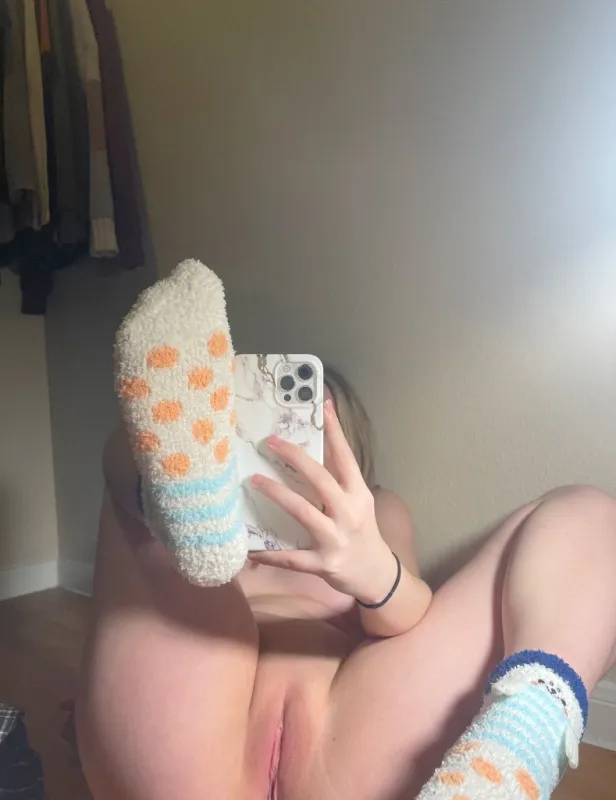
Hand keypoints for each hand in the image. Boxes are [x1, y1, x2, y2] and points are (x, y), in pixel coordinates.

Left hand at [248, 400, 398, 603]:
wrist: (376, 575)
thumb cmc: (363, 532)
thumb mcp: (358, 502)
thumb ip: (339, 480)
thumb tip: (314, 452)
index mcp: (358, 494)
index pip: (346, 458)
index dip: (335, 431)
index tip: (324, 406)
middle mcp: (349, 513)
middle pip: (321, 480)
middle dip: (295, 458)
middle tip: (271, 442)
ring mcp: (336, 539)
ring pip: (303, 512)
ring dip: (277, 494)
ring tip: (256, 480)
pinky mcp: (324, 564)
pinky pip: (292, 557)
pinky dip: (270, 554)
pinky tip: (252, 550)